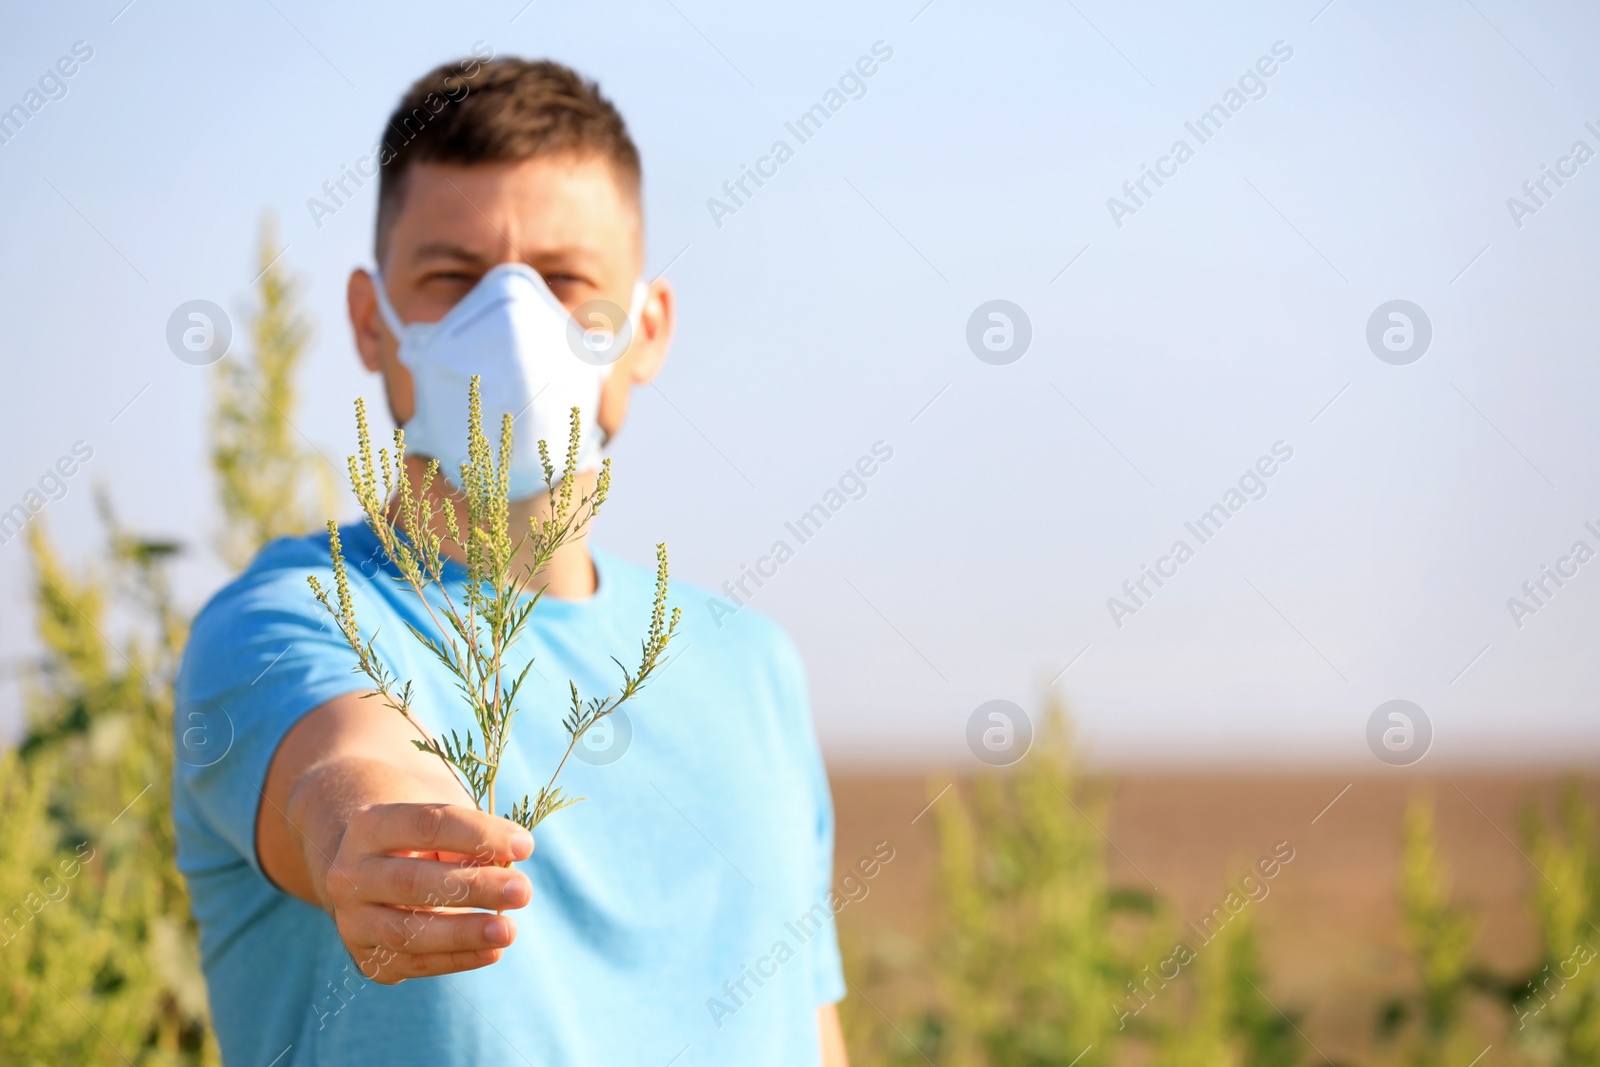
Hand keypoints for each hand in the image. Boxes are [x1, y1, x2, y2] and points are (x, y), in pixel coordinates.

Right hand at [318, 801, 533, 983]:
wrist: (372, 867)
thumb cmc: (425, 836)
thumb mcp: (443, 823)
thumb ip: (471, 839)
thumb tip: (507, 868)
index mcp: (370, 825)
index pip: (428, 825)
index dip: (479, 835)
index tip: (525, 846)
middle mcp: (350, 874)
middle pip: (413, 882)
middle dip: (474, 888)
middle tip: (523, 890)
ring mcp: (353, 919)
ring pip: (407, 931)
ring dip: (463, 933)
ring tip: (509, 930)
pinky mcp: (367, 956)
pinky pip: (414, 963)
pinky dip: (456, 959)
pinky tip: (492, 951)